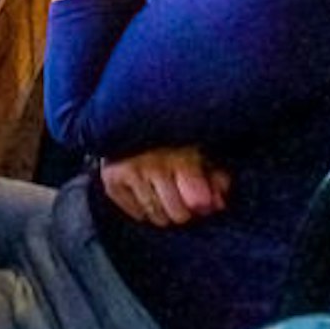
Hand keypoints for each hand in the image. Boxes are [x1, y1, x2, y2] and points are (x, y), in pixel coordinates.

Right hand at [97, 146, 229, 228]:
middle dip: (184, 209)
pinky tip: (146, 192)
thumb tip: (218, 205)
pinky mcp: (111, 179)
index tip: (202, 196)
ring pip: (156, 216)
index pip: (197, 202)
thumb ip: (215, 176)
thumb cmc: (173, 135)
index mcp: (180, 154)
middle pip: (178, 215)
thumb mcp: (201, 149)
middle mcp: (152, 163)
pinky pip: (135, 213)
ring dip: (164, 211)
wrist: (130, 112)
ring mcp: (129, 171)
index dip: (203, 204)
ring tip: (164, 193)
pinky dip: (142, 208)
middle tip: (181, 196)